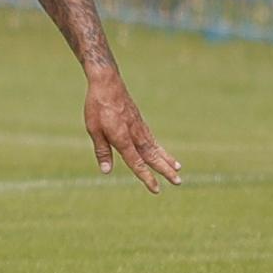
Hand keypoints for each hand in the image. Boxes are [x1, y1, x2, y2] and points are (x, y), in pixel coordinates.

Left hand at [84, 74, 180, 193]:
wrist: (107, 83)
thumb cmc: (97, 107)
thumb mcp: (94, 129)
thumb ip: (102, 151)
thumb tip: (106, 171)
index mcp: (122, 138)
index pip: (136, 162)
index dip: (146, 176)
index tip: (156, 189)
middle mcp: (135, 134)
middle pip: (152, 156)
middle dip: (165, 170)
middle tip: (178, 182)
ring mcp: (139, 127)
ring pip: (155, 147)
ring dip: (167, 159)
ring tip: (178, 169)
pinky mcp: (140, 122)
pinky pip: (152, 138)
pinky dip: (160, 148)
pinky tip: (163, 153)